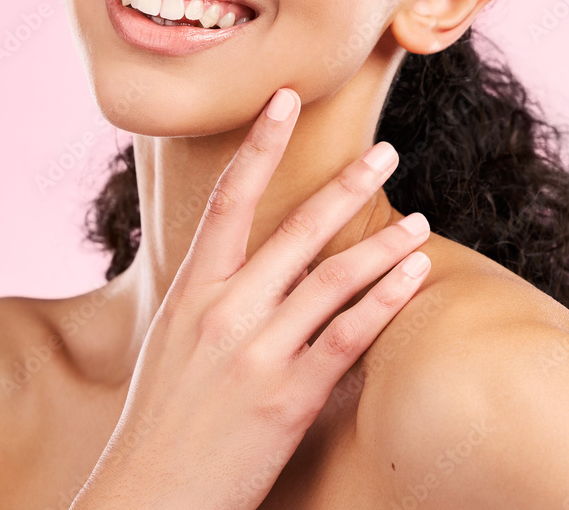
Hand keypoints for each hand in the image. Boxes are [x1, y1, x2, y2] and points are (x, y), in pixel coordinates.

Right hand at [70, 86, 431, 509]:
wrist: (148, 501)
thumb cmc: (162, 418)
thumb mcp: (174, 339)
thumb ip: (213, 291)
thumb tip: (251, 253)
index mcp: (192, 289)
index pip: (229, 197)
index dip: (261, 142)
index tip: (286, 98)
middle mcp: (225, 310)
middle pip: (297, 228)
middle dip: (347, 184)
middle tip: (388, 150)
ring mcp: (258, 353)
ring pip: (334, 278)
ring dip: (383, 244)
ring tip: (420, 224)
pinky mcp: (288, 398)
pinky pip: (347, 336)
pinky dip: (385, 300)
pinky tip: (413, 275)